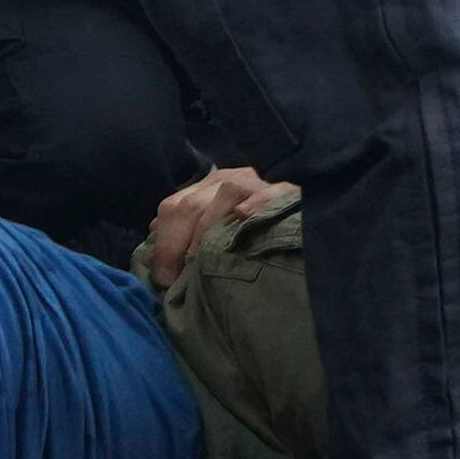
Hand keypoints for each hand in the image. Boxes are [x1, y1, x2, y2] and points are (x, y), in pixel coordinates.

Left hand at [144, 164, 294, 289]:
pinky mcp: (288, 190)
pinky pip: (270, 192)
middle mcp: (229, 179)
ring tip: (201, 261)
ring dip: (208, 230)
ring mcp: (258, 183)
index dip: (163, 242)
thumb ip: (190, 225)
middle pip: (191, 204)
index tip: (162, 277)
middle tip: (174, 279)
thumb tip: (154, 232)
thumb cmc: (256, 221)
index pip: (173, 206)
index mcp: (209, 186)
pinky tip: (244, 216)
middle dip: (176, 244)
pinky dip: (256, 203)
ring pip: (226, 192)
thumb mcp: (218, 219)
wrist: (306, 199)